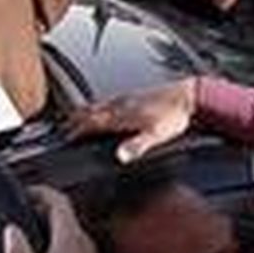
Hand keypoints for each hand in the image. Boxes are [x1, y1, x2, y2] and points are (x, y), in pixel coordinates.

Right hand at [3, 186, 114, 252]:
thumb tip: (12, 231)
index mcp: (71, 241)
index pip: (58, 200)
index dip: (39, 191)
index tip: (23, 192)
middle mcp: (84, 245)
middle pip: (61, 215)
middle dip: (38, 212)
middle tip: (17, 219)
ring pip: (65, 234)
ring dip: (44, 232)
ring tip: (23, 244)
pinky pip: (69, 250)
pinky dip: (52, 249)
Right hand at [67, 79, 197, 162]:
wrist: (188, 96)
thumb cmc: (175, 116)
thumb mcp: (157, 134)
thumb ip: (137, 145)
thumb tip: (119, 157)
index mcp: (123, 114)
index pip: (91, 121)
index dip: (76, 129)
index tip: (66, 135)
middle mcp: (121, 103)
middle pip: (90, 110)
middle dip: (74, 120)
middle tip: (64, 129)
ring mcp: (127, 98)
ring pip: (99, 105)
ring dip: (85, 113)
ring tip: (78, 121)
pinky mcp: (134, 96)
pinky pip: (109, 102)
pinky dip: (99, 108)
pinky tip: (105, 113)